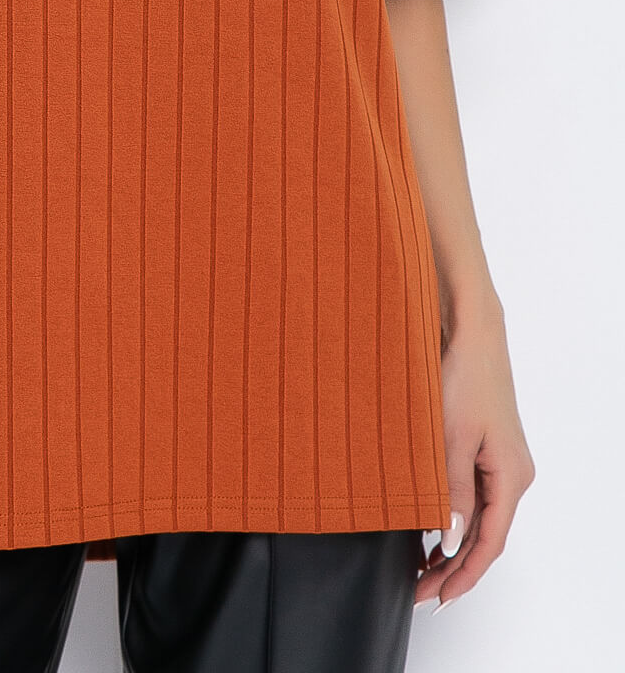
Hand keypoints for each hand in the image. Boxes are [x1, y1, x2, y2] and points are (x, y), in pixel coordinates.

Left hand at [415, 300, 535, 609]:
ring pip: (478, 518)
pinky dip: (452, 516)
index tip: (436, 598)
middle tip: (419, 592)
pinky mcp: (486, 448)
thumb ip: (451, 493)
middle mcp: (512, 474)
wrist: (470, 332)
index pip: (490, 543)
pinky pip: (473, 495)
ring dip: (451, 545)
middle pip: (485, 535)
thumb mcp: (452, 439)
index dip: (463, 575)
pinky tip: (430, 529)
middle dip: (453, 568)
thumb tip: (450, 542)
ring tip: (419, 569)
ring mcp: (500, 461)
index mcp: (511, 477)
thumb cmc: (464, 378)